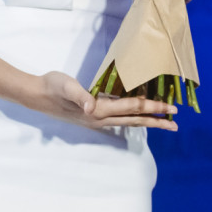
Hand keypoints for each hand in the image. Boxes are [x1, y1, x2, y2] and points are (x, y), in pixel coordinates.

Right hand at [27, 71, 178, 130]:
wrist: (36, 95)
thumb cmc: (52, 87)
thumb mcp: (66, 87)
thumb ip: (79, 96)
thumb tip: (91, 107)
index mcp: (98, 110)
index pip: (132, 108)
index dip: (151, 108)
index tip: (169, 109)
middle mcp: (100, 118)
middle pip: (134, 120)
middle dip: (156, 121)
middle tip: (175, 124)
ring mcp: (96, 119)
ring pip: (128, 121)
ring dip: (147, 122)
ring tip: (164, 123)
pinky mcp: (93, 116)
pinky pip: (120, 118)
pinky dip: (134, 118)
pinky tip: (138, 117)